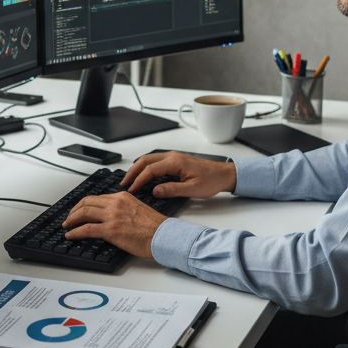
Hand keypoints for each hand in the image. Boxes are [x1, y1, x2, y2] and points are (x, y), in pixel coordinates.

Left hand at [62, 193, 165, 257]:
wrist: (162, 236)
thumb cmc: (155, 227)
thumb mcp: (137, 208)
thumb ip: (123, 208)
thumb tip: (111, 216)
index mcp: (122, 196)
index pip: (97, 198)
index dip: (84, 205)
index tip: (79, 211)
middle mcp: (115, 203)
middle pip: (86, 202)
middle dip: (74, 210)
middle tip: (69, 217)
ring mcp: (112, 216)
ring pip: (83, 213)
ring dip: (71, 220)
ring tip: (67, 226)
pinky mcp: (110, 230)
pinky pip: (86, 229)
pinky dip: (75, 232)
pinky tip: (71, 235)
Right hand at [120, 152, 236, 199]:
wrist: (223, 174)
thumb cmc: (211, 180)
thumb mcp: (192, 190)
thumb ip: (172, 190)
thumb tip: (155, 191)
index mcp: (175, 162)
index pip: (150, 170)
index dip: (139, 180)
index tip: (131, 190)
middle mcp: (172, 156)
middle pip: (145, 160)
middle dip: (132, 171)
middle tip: (123, 183)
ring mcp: (173, 157)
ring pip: (149, 159)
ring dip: (137, 169)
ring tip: (129, 180)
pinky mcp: (175, 161)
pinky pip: (155, 162)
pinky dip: (145, 168)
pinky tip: (142, 176)